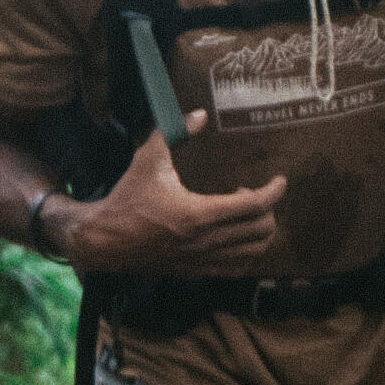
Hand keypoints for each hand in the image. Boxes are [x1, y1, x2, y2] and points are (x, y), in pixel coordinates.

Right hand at [57, 128, 285, 274]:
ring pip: (254, 252)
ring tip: (247, 214)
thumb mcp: (149, 159)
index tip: (279, 180)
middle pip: (261, 229)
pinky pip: (237, 269)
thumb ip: (175, 133)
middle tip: (254, 193)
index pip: (254, 205)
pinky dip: (248, 254)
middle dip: (268, 209)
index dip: (273, 191)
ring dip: (261, 232)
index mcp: (199, 213)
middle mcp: (207, 240)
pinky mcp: (196, 271)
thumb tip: (200, 114)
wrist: (104, 241)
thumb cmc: (127, 198)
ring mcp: (203, 259)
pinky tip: (239, 237)